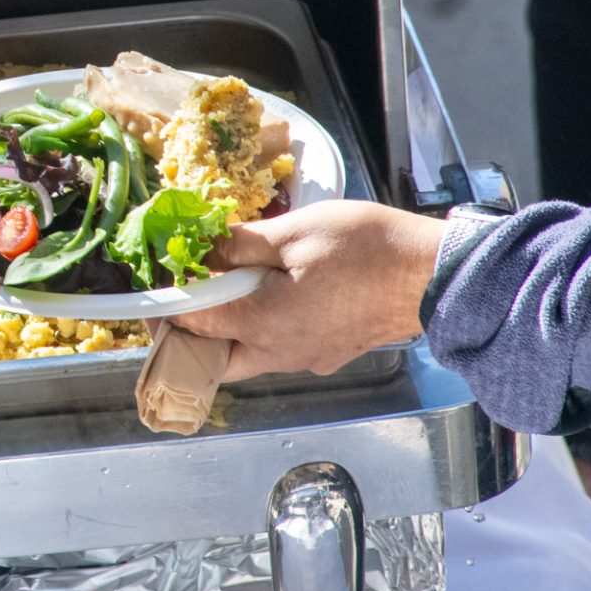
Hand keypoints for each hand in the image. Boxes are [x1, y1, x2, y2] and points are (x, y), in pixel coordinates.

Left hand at [169, 200, 443, 381]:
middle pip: (213, 358)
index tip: (156, 278)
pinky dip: (260, 328)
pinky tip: (266, 294)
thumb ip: (238, 246)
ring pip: (246, 356)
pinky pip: (278, 349)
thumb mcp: (294, 231)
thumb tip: (198, 251)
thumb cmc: (366, 248)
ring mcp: (306, 358)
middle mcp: (279, 353)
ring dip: (227, 329)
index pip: (193, 321)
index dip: (168, 299)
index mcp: (263, 325)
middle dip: (191, 332)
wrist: (434, 275)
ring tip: (222, 287)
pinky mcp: (327, 353)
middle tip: (183, 294)